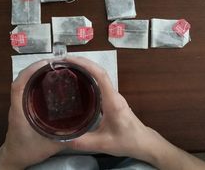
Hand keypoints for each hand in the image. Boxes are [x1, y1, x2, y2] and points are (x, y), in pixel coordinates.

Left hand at [0, 60, 65, 169]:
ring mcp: (17, 104)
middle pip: (22, 78)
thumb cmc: (27, 151)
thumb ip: (67, 137)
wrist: (14, 157)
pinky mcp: (21, 105)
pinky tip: (46, 79)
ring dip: (35, 71)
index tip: (45, 64)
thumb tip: (83, 126)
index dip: (30, 71)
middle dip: (36, 67)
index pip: (19, 85)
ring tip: (52, 68)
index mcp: (19, 111)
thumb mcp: (50, 145)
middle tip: (55, 63)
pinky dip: (34, 79)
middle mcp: (16, 104)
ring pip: (23, 81)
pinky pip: (25, 87)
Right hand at [65, 56, 204, 169]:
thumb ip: (81, 142)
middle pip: (98, 71)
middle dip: (81, 63)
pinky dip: (88, 76)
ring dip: (84, 68)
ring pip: (99, 75)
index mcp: (112, 101)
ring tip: (67, 67)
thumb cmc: (127, 141)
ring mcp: (113, 95)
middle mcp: (113, 94)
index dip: (85, 64)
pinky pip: (99, 82)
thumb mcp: (102, 144)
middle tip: (62, 62)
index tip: (69, 60)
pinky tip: (77, 80)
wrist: (144, 143)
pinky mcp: (111, 99)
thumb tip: (61, 138)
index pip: (100, 75)